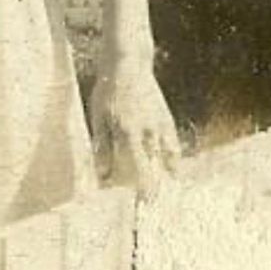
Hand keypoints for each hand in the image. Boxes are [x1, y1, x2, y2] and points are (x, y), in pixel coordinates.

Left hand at [88, 61, 181, 201]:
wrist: (129, 64)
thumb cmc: (109, 90)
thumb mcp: (98, 117)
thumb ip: (102, 146)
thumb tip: (103, 174)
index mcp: (130, 133)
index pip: (142, 170)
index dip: (145, 190)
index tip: (145, 205)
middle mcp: (149, 132)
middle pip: (154, 168)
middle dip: (153, 188)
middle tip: (150, 205)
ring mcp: (160, 125)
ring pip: (165, 159)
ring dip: (162, 176)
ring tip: (161, 193)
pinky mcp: (166, 119)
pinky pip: (172, 145)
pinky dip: (172, 159)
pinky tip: (171, 171)